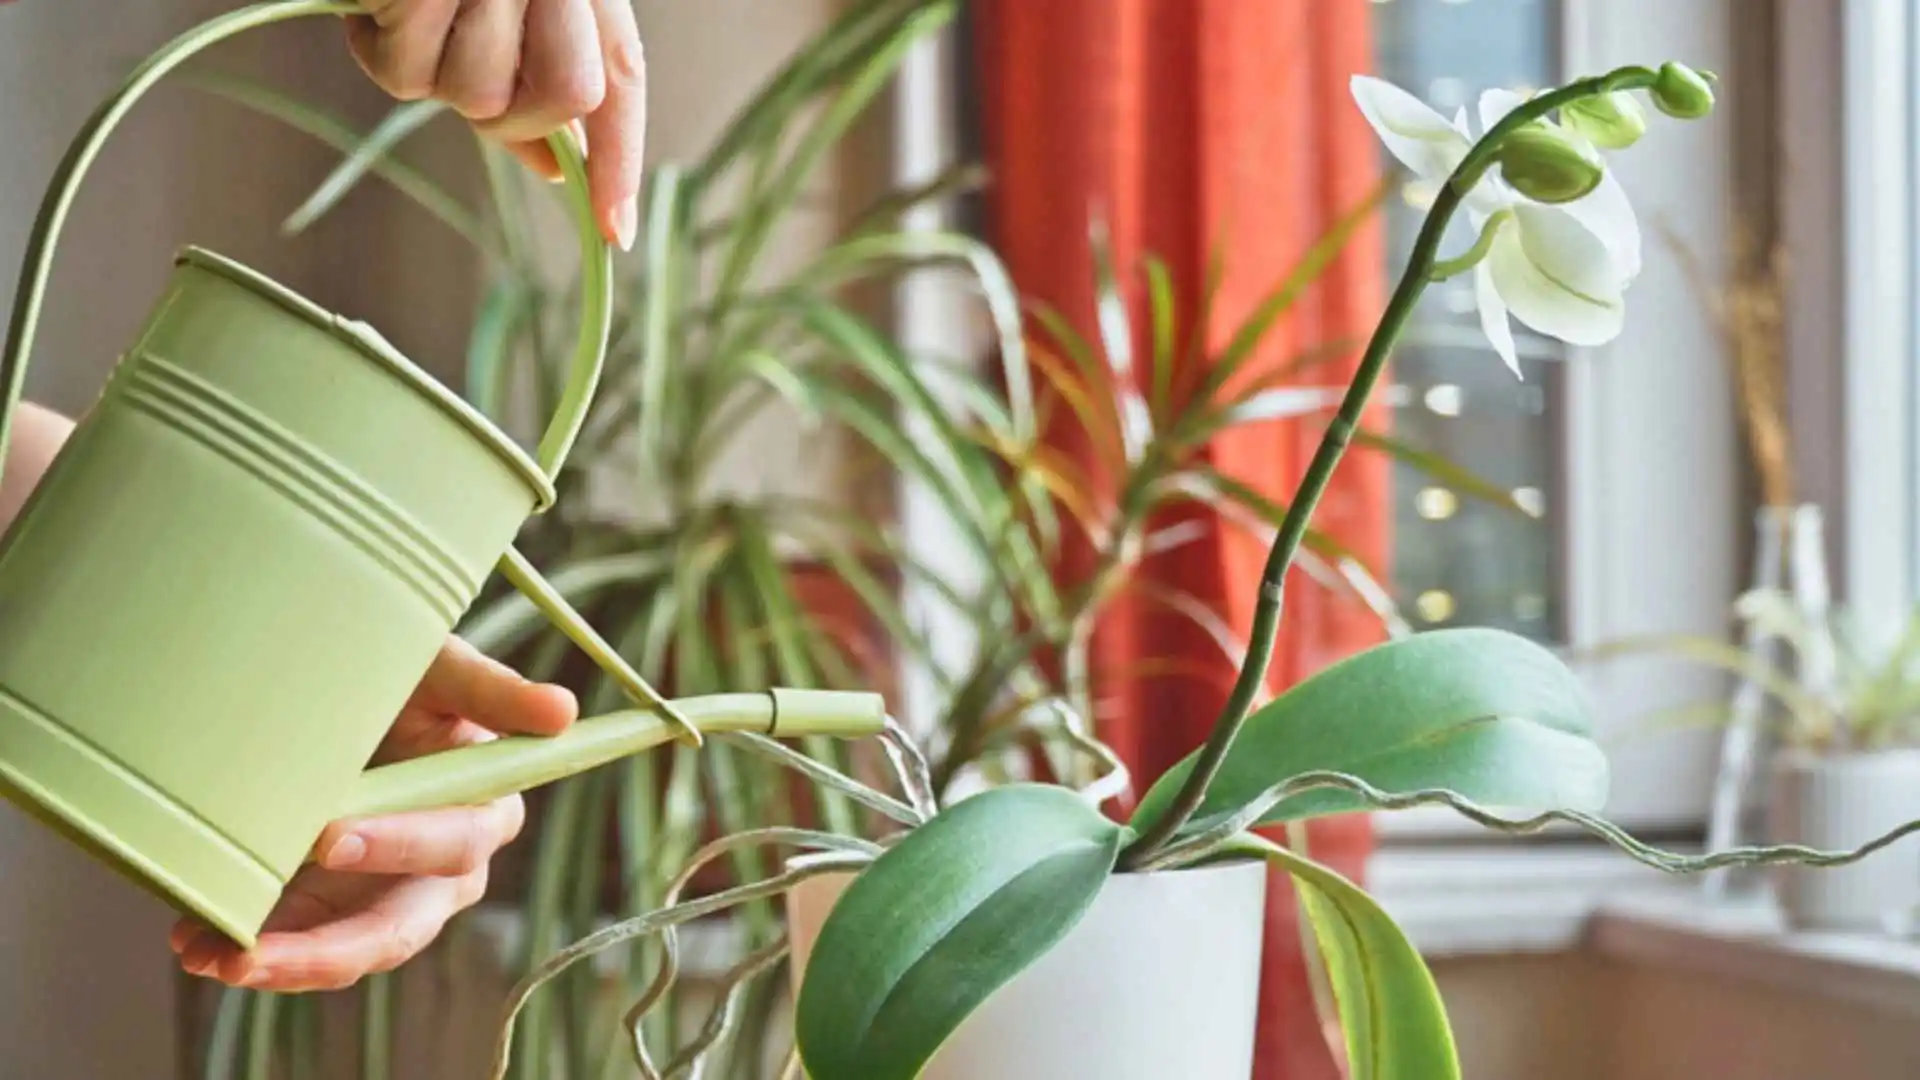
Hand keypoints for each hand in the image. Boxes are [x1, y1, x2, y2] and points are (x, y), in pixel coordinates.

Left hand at [169, 636, 577, 991]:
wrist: (346, 690)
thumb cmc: (408, 676)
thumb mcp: (442, 667)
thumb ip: (493, 688)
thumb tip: (561, 711)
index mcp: (485, 807)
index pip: (455, 841)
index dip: (401, 845)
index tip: (331, 837)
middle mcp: (446, 868)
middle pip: (401, 924)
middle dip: (327, 945)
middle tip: (253, 949)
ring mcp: (390, 895)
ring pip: (349, 950)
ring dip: (282, 962)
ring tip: (213, 958)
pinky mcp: (337, 909)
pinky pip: (300, 943)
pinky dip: (250, 949)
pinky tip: (194, 944)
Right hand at [344, 0, 646, 250]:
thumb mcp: (505, 8)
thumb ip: (539, 78)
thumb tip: (560, 169)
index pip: (619, 77)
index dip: (619, 159)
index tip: (616, 232)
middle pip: (561, 100)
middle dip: (513, 116)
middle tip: (459, 60)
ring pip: (479, 99)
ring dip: (436, 70)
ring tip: (413, 4)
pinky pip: (407, 76)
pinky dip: (383, 47)